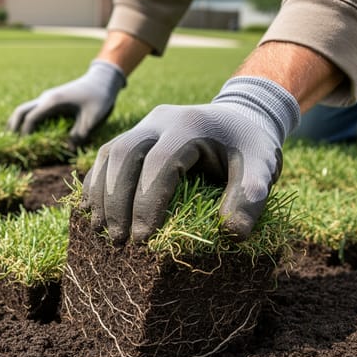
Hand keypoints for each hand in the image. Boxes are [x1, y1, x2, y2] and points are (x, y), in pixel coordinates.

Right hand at [7, 60, 125, 144]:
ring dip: (18, 124)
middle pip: (21, 111)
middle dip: (13, 127)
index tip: (24, 148)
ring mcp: (47, 98)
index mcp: (53, 102)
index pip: (31, 118)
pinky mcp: (51, 101)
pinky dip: (27, 121)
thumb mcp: (92, 118)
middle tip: (9, 144)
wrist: (103, 79)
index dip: (25, 134)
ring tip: (15, 141)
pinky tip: (29, 134)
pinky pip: (34, 111)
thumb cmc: (99, 97)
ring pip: (25, 110)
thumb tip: (67, 150)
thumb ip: (79, 134)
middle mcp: (46, 98)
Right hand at [81, 76, 299, 242]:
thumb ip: (252, 196)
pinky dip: (96, 184)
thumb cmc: (250, 146)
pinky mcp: (135, 135)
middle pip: (123, 155)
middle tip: (118, 239)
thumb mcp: (262, 166)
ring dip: (100, 194)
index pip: (159, 164)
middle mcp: (160, 120)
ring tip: (101, 230)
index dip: (147, 202)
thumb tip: (231, 233)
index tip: (144, 238)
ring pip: (108, 154)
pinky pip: (106, 156)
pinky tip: (93, 212)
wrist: (240, 116)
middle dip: (116, 200)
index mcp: (189, 125)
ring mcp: (143, 125)